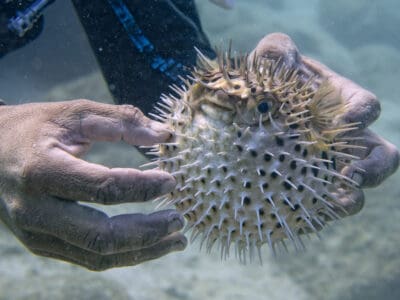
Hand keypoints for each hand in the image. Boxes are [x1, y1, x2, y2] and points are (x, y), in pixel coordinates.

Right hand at [0, 99, 186, 269]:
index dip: (142, 186)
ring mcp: (35, 234)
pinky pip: (88, 257)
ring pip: (97, 255)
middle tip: (180, 219)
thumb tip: (165, 134)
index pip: (102, 187)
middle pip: (100, 235)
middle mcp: (34, 209)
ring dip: (143, 250)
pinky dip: (124, 254)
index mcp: (41, 170)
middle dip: (148, 231)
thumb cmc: (36, 128)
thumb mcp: (74, 113)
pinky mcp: (41, 244)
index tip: (173, 180)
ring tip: (176, 240)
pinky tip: (149, 243)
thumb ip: (121, 120)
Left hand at [250, 33, 398, 215]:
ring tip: (334, 205)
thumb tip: (278, 56)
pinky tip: (300, 216)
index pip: (366, 107)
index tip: (342, 122)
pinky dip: (318, 212)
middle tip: (349, 177)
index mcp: (342, 102)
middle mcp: (345, 136)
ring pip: (359, 188)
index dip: (361, 115)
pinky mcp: (309, 184)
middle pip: (382, 156)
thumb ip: (275, 51)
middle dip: (372, 168)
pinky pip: (323, 203)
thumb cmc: (267, 78)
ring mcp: (330, 163)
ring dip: (352, 198)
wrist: (249, 107)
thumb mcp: (269, 58)